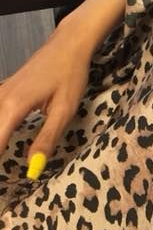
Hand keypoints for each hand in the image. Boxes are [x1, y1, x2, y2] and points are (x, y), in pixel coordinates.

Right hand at [0, 21, 91, 176]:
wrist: (69, 42)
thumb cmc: (70, 75)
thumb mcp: (64, 109)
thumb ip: (46, 139)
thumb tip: (32, 170)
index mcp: (13, 107)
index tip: (2, 186)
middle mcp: (0, 99)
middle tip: (4, 180)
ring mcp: (0, 92)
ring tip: (3, 157)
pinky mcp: (3, 89)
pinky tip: (3, 133)